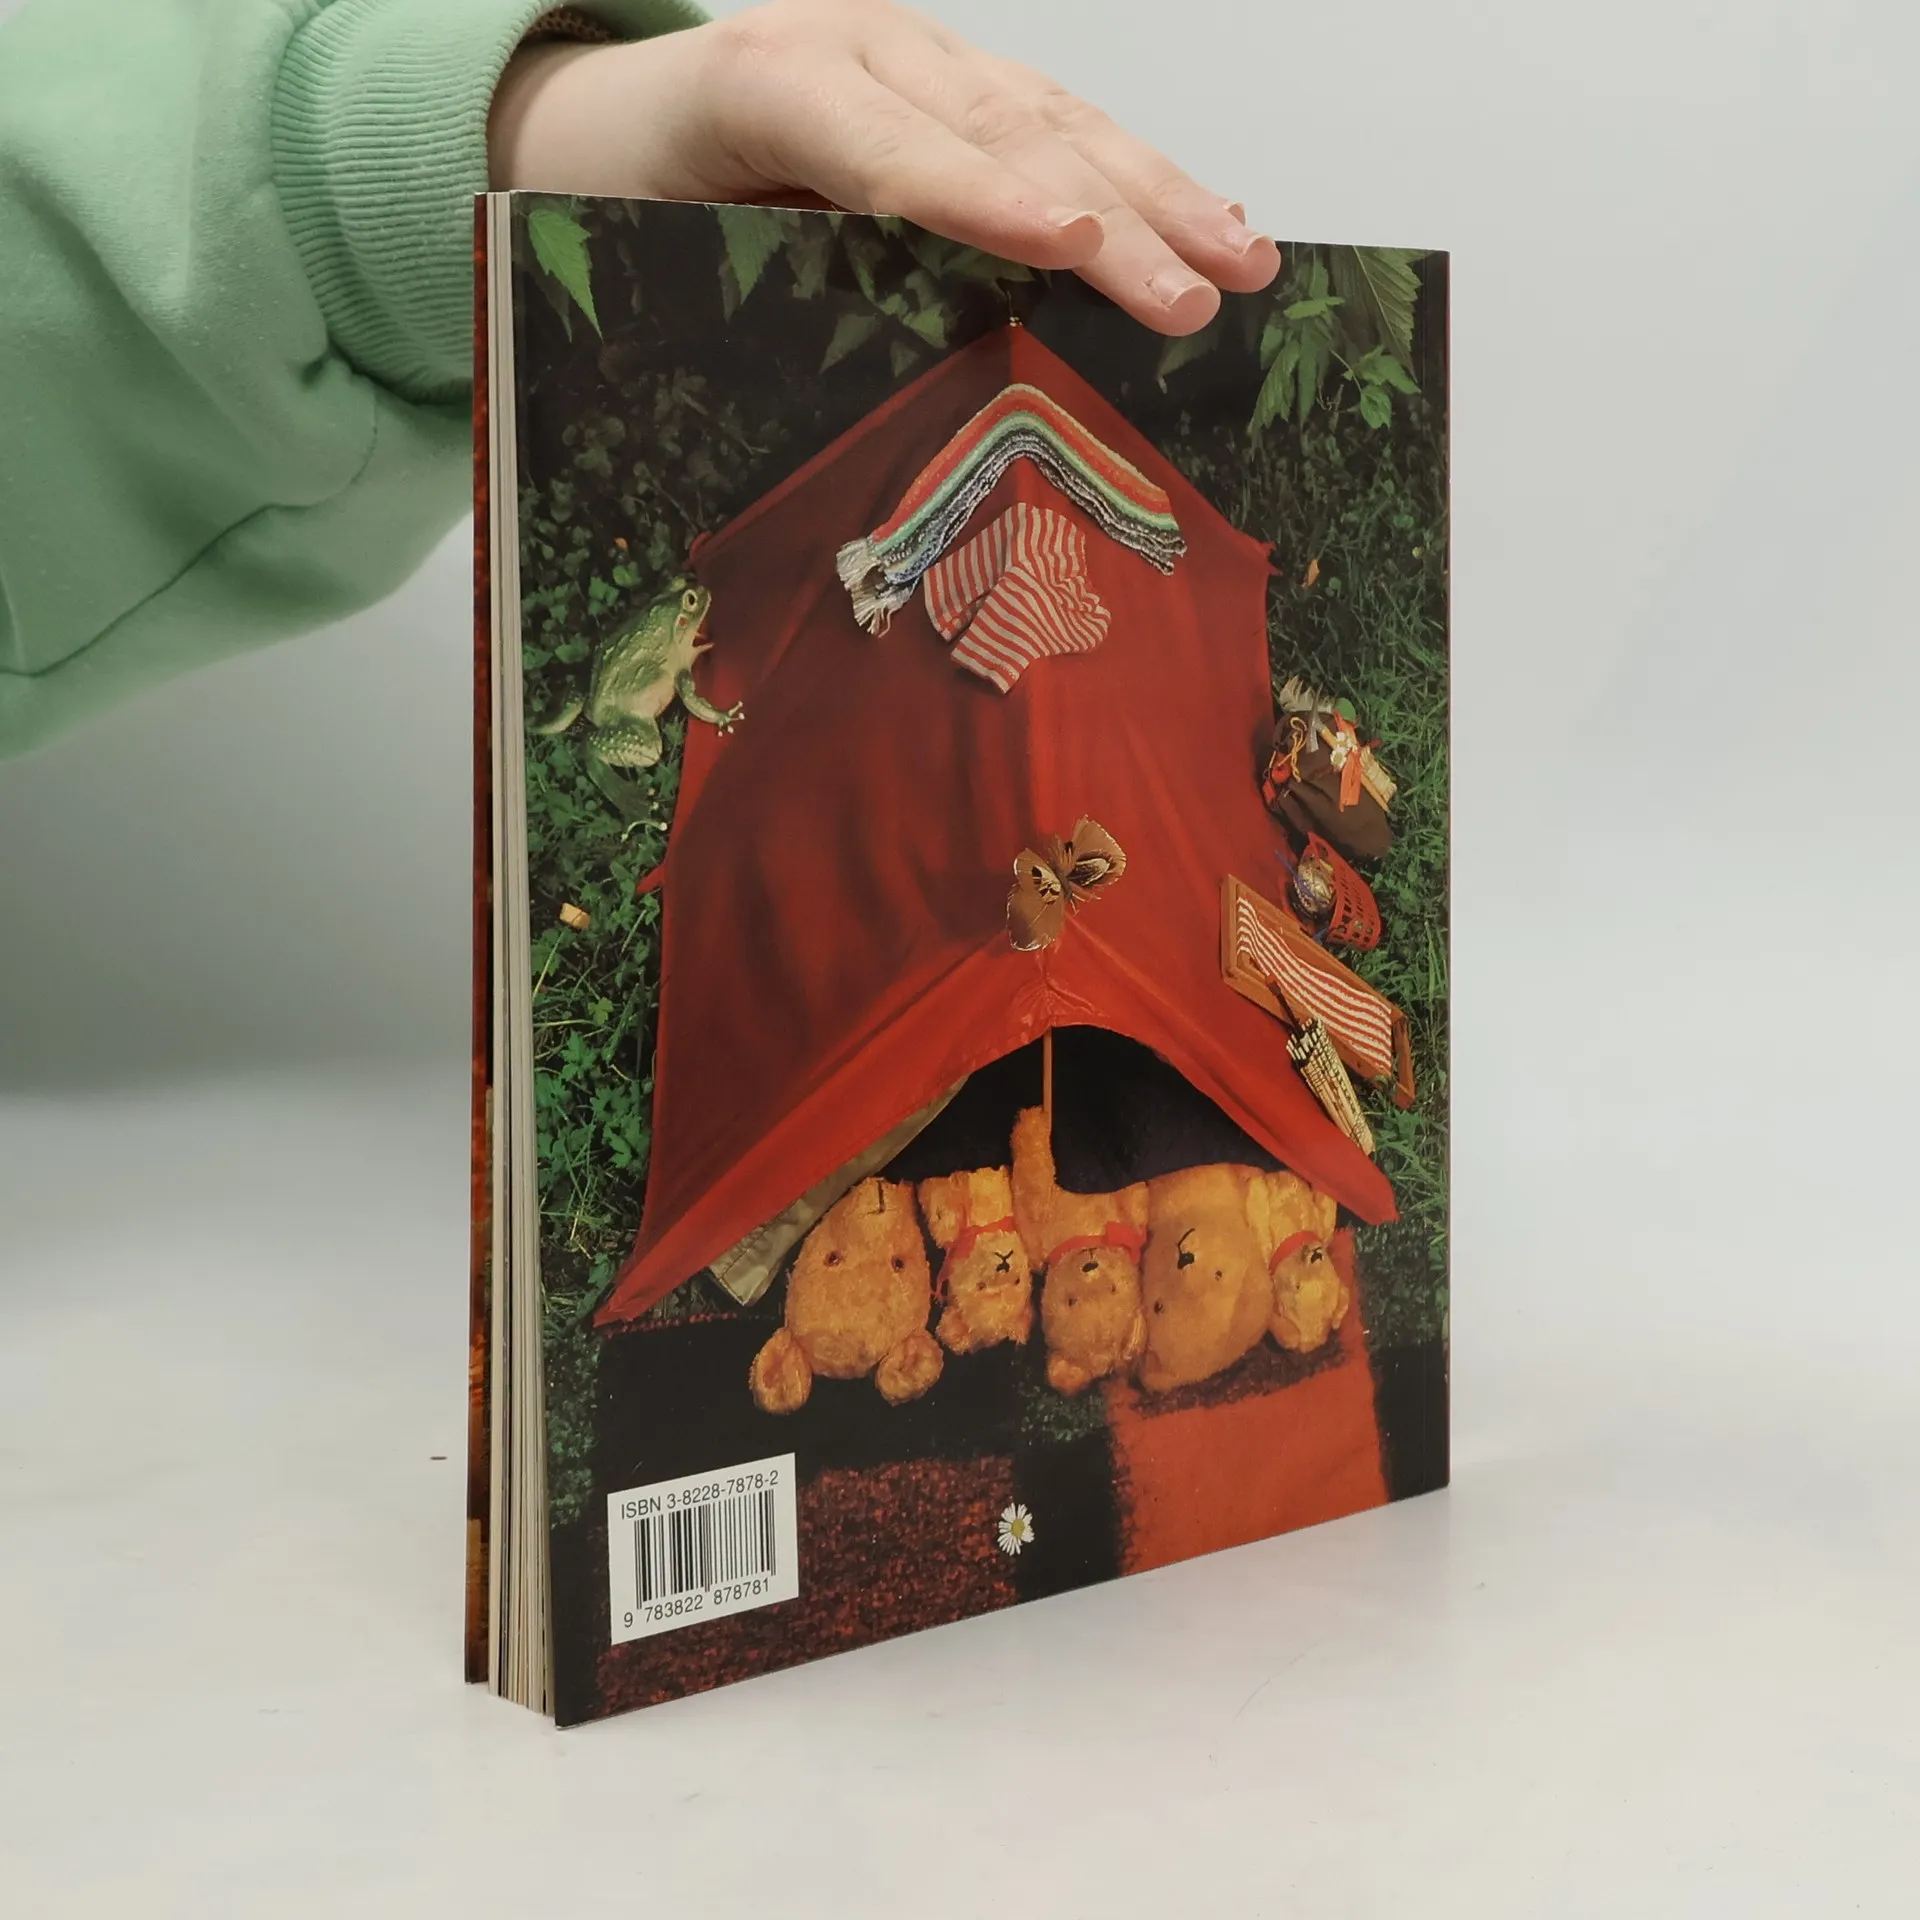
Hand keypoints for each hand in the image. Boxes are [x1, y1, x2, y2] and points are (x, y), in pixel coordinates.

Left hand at [488, 0, 1279, 333]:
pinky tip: (1203, 214)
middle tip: (1191, 293)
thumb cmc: (636, 201)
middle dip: (1112, 212)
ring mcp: (913, 57)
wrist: (618, 120)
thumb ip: (757, 296)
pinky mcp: (952, 82)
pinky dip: (1136, 174)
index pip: (888, 146)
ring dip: (1159, 191)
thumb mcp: (659, 251)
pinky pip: (1054, 121)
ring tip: (1240, 257)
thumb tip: (858, 412)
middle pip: (999, 129)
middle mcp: (855, 49)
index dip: (982, 195)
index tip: (1070, 240)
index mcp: (768, 84)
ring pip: (1051, 115)